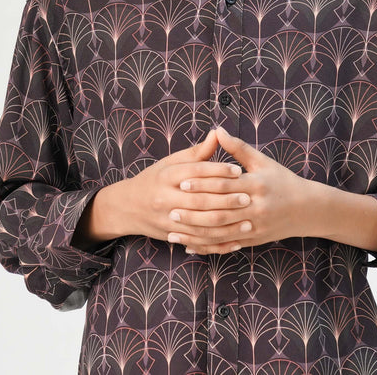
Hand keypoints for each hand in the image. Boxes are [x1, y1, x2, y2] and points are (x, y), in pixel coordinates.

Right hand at [71, 128, 252, 248]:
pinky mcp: (172, 235)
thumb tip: (218, 133)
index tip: (239, 171)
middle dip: (226, 200)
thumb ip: (197, 152)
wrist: (128, 206)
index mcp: (167, 175)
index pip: (196, 172)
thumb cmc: (156, 179)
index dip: (218, 171)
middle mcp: (165, 198)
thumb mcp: (172, 162)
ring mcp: (168, 219)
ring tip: (248, 220)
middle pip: (200, 200)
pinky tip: (235, 240)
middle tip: (247, 197)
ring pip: (201, 225)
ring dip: (226, 225)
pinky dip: (218, 243)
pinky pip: (198, 242)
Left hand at [167, 126, 323, 254]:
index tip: (181, 182)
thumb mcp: (263, 162)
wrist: (307, 209)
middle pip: (220, 210)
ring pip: (220, 232)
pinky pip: (226, 245)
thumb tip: (217, 130)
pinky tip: (190, 246)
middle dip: (194, 211)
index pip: (224, 184)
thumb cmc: (282, 181)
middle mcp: (255, 207)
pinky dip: (207, 247)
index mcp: (256, 185)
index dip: (202, 183)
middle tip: (170, 209)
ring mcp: (254, 227)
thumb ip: (238, 148)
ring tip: (174, 230)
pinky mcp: (253, 240)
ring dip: (195, 233)